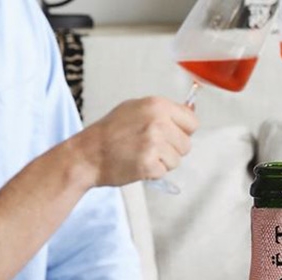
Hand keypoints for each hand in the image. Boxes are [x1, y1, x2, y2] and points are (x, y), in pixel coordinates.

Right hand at [74, 97, 197, 186]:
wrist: (89, 153)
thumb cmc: (110, 132)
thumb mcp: (135, 109)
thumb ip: (164, 112)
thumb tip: (190, 111)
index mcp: (157, 105)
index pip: (192, 122)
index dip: (183, 132)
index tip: (173, 135)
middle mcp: (158, 122)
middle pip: (186, 145)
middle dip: (173, 150)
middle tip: (151, 148)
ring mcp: (154, 143)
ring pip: (177, 160)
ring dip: (163, 162)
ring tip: (142, 154)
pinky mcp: (149, 163)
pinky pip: (164, 172)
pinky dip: (153, 172)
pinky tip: (138, 163)